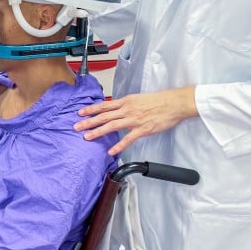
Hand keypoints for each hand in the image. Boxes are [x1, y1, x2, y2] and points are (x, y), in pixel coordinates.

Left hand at [74, 87, 198, 156]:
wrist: (173, 103)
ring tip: (87, 137)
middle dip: (89, 121)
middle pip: (104, 116)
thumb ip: (127, 105)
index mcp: (126, 101)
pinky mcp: (142, 129)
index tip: (80, 113)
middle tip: (77, 127)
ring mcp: (134, 120)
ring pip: (112, 126)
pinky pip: (128, 138)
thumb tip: (117, 109)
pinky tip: (111, 151)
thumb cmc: (158, 101)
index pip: (105, 105)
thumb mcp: (138, 98)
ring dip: (98, 132)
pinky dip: (119, 145)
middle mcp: (127, 110)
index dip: (91, 109)